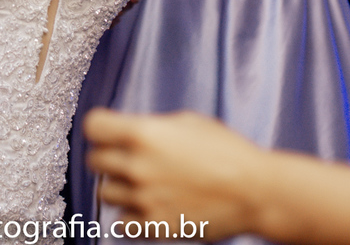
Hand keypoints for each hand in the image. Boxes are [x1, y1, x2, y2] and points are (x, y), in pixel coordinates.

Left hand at [83, 109, 258, 241]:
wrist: (256, 191)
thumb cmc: (228, 152)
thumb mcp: (188, 122)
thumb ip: (152, 126)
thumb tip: (129, 131)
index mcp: (144, 133)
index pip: (93, 126)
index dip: (100, 129)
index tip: (107, 133)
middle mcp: (138, 165)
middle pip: (95, 161)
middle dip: (110, 158)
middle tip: (130, 161)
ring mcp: (144, 198)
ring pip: (104, 193)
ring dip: (120, 188)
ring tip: (144, 185)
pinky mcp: (154, 226)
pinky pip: (119, 224)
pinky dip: (129, 217)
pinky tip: (147, 207)